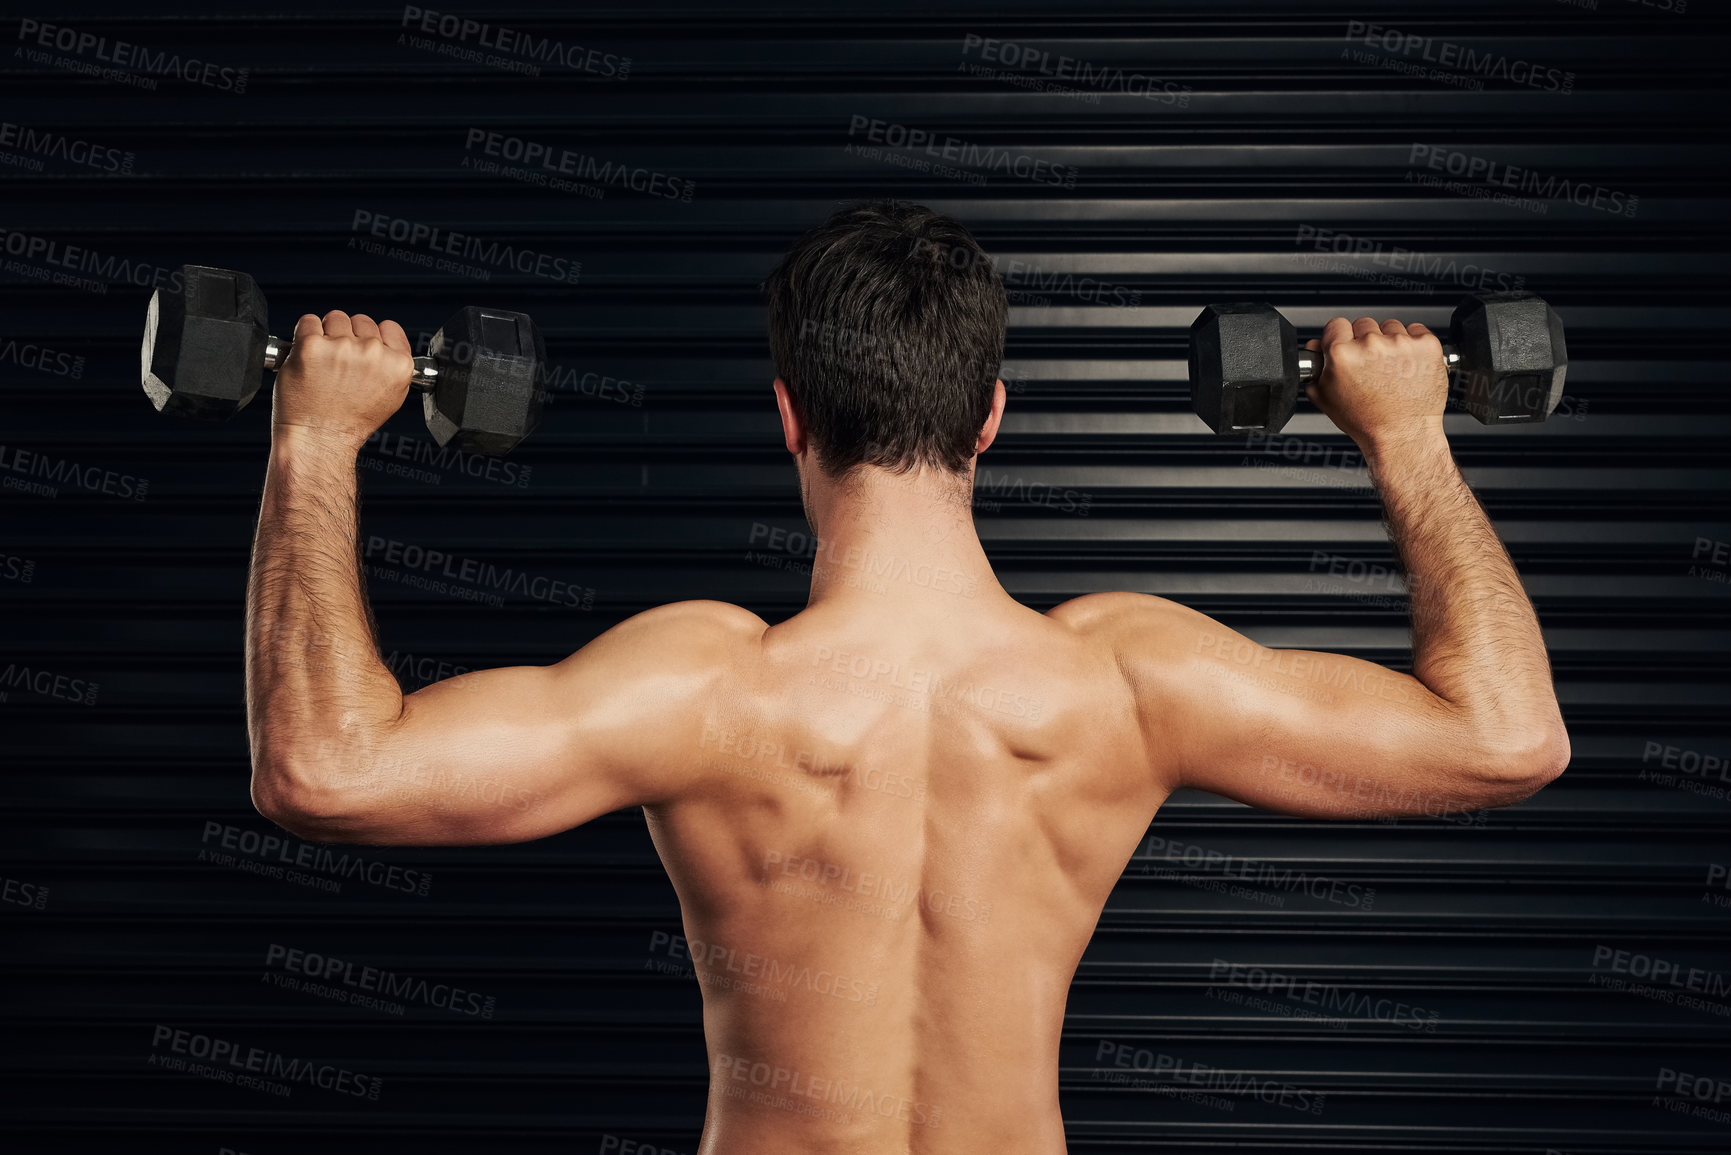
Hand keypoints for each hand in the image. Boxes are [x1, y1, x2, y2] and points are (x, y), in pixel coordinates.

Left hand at [270, 310, 415, 452]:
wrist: (319, 438)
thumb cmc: (350, 423)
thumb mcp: (392, 397)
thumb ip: (394, 365)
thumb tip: (386, 342)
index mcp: (397, 364)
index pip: (389, 327)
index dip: (374, 338)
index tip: (363, 351)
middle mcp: (373, 353)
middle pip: (360, 321)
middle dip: (349, 336)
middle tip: (340, 364)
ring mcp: (341, 348)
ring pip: (334, 318)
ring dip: (327, 334)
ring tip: (324, 362)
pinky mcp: (311, 346)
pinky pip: (307, 322)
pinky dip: (304, 336)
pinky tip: (309, 358)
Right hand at [1304, 316, 1447, 451]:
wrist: (1402, 434)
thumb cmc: (1367, 422)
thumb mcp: (1327, 399)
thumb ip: (1316, 369)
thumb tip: (1314, 348)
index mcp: (1342, 354)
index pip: (1336, 325)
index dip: (1340, 337)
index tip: (1347, 347)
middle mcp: (1371, 344)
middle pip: (1364, 324)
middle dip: (1365, 341)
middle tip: (1371, 366)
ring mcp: (1401, 343)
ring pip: (1391, 327)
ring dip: (1390, 342)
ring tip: (1391, 368)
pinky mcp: (1426, 345)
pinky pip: (1417, 331)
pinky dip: (1414, 344)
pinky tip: (1408, 365)